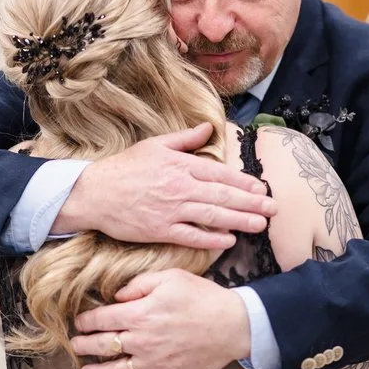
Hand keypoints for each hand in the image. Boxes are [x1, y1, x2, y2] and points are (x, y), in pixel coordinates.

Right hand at [52, 123, 276, 249]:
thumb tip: (209, 128)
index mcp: (181, 165)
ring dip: (240, 220)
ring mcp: (171, 210)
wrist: (94, 192)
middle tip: (274, 208)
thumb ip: (185, 139)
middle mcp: (180, 187)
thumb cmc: (125, 167)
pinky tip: (229, 239)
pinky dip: (211, 238)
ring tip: (260, 224)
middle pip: (223, 195)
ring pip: (212, 215)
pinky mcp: (160, 230)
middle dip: (251, 202)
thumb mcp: (155, 145)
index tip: (262, 187)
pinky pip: (191, 235)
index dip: (243, 181)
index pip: (220, 174)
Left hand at [71, 269, 250, 368]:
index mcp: (139, 314)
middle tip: (76, 345)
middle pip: (103, 345)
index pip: (102, 319)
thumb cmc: (202, 296)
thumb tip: (117, 296)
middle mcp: (141, 340)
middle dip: (84, 346)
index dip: (86, 320)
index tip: (80, 322)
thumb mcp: (170, 277)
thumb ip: (139, 285)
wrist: (232, 324)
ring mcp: (153, 361)